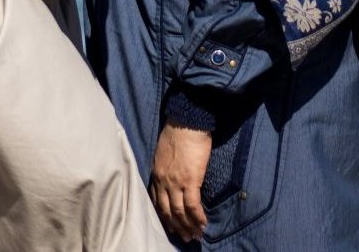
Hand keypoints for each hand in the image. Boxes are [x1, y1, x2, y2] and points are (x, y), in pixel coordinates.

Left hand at [149, 122, 212, 242]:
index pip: (156, 201)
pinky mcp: (190, 180)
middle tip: (185, 236)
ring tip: (195, 235)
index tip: (171, 225)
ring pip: (179, 211)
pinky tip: (202, 223)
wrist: (187, 121)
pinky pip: (192, 205)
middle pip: (166, 210)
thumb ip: (165, 166)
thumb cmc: (178, 131)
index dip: (164, 215)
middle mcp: (162, 180)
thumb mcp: (163, 151)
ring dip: (188, 225)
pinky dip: (197, 217)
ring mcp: (175, 182)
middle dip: (176, 226)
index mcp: (156, 173)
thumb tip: (174, 175)